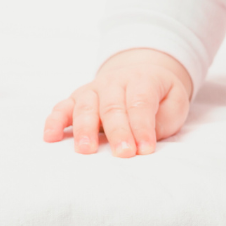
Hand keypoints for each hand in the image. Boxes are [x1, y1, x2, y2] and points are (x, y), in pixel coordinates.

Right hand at [42, 48, 192, 156]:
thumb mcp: (174, 101)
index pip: (140, 103)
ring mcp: (93, 89)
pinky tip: (51, 137)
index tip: (146, 150)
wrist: (142, 71)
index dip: (142, 127)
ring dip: (85, 129)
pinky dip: (54, 121)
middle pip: (113, 107)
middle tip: (123, 154)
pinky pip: (62, 107)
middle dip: (118, 132)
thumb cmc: (159, 94)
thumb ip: (163, 120)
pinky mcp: (77, 98)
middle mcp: (114, 82)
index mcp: (141, 79)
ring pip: (86, 107)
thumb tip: (144, 141)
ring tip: (86, 150)